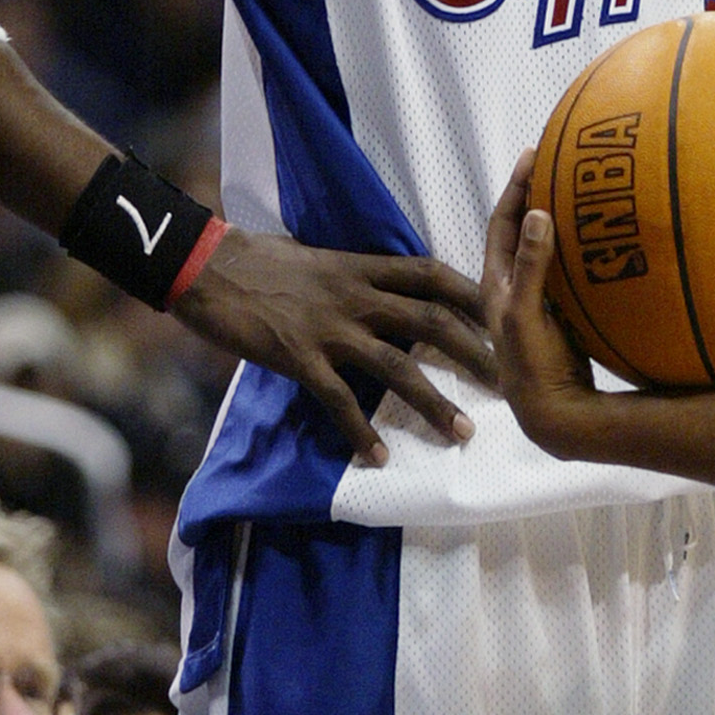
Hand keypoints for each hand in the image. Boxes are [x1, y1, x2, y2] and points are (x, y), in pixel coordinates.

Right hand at [177, 230, 493, 464]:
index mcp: (360, 267)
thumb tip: (377, 286)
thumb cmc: (257, 260)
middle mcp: (355, 296)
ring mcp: (329, 329)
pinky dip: (361, 432)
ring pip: (397, 366)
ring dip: (434, 401)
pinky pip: (339, 401)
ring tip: (464, 432)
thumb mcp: (316, 256)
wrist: (207, 267)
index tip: (505, 314)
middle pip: (431, 321)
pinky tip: (379, 458)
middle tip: (507, 382)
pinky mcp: (300, 358)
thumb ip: (352, 273)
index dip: (471, 293)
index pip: (430, 273)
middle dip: (474, 352)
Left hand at [480, 153, 606, 459]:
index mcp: (496, 284)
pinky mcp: (558, 315)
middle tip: (558, 165)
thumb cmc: (532, 365)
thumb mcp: (527, 312)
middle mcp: (512, 288)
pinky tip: (596, 240)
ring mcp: (536, 302)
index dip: (515, 188)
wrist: (553, 413)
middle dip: (536, 198)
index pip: (502, 223)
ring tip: (578, 193)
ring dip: (556, 222)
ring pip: (543, 250)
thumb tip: (538, 212)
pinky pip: (563, 270)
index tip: (533, 154)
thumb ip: (532, 264)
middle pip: (521, 232)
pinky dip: (574, 249)